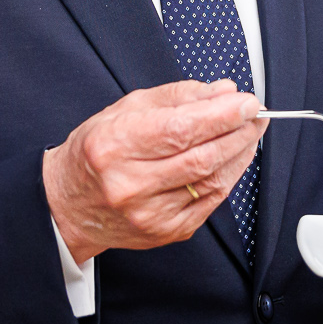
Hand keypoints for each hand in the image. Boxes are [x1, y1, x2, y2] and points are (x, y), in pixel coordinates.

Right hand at [43, 79, 264, 261]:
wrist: (68, 205)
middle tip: (255, 114)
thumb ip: (178, 97)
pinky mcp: (164, 232)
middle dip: (238, 132)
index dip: (221, 115)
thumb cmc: (96, 152)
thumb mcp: (126, 110)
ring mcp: (148, 213)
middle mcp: (129, 184)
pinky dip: (229, 177)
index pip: (180, 129)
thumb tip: (223, 91)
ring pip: (211, 181)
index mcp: (114, 145)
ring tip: (249, 133)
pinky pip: (210, 202)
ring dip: (239, 153)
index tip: (246, 102)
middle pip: (201, 156)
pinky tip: (234, 159)